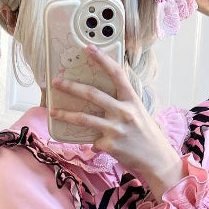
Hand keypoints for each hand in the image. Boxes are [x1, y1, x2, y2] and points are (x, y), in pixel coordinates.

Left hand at [50, 44, 183, 200]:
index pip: (116, 74)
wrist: (156, 159)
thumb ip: (122, 104)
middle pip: (92, 94)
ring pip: (84, 118)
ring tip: (52, 111)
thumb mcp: (138, 113)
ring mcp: (115, 128)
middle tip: (56, 82)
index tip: (88, 48)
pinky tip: (97, 146)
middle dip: (71, 87)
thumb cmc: (146, 135)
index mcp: (131, 100)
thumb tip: (101, 100)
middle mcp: (123, 111)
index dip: (102, 59)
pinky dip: (93, 143)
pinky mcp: (110, 145)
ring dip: (65, 114)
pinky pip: (93, 141)